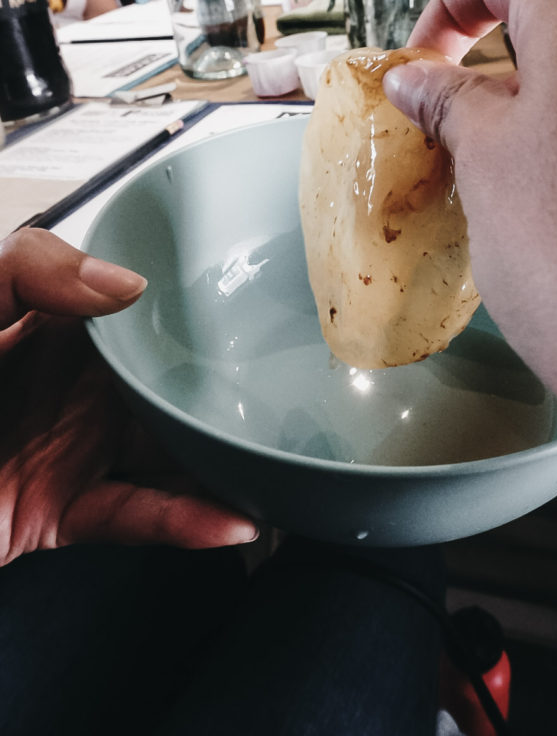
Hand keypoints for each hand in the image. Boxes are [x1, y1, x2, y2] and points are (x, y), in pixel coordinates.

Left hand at [0, 229, 257, 564]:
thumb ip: (30, 270)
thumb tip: (124, 285)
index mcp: (54, 326)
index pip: (139, 308)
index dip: (191, 302)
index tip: (246, 299)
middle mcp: (73, 385)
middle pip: (168, 382)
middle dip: (226, 385)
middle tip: (289, 385)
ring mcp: (71, 447)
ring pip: (168, 452)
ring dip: (223, 460)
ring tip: (280, 458)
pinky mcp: (61, 509)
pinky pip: (136, 515)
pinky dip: (185, 522)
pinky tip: (228, 517)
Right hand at [383, 0, 556, 445]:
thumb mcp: (483, 157)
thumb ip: (446, 98)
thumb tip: (417, 79)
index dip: (444, 9)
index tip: (418, 63)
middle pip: (555, 10)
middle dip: (492, 54)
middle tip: (451, 113)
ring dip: (535, 98)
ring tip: (499, 164)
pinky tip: (556, 194)